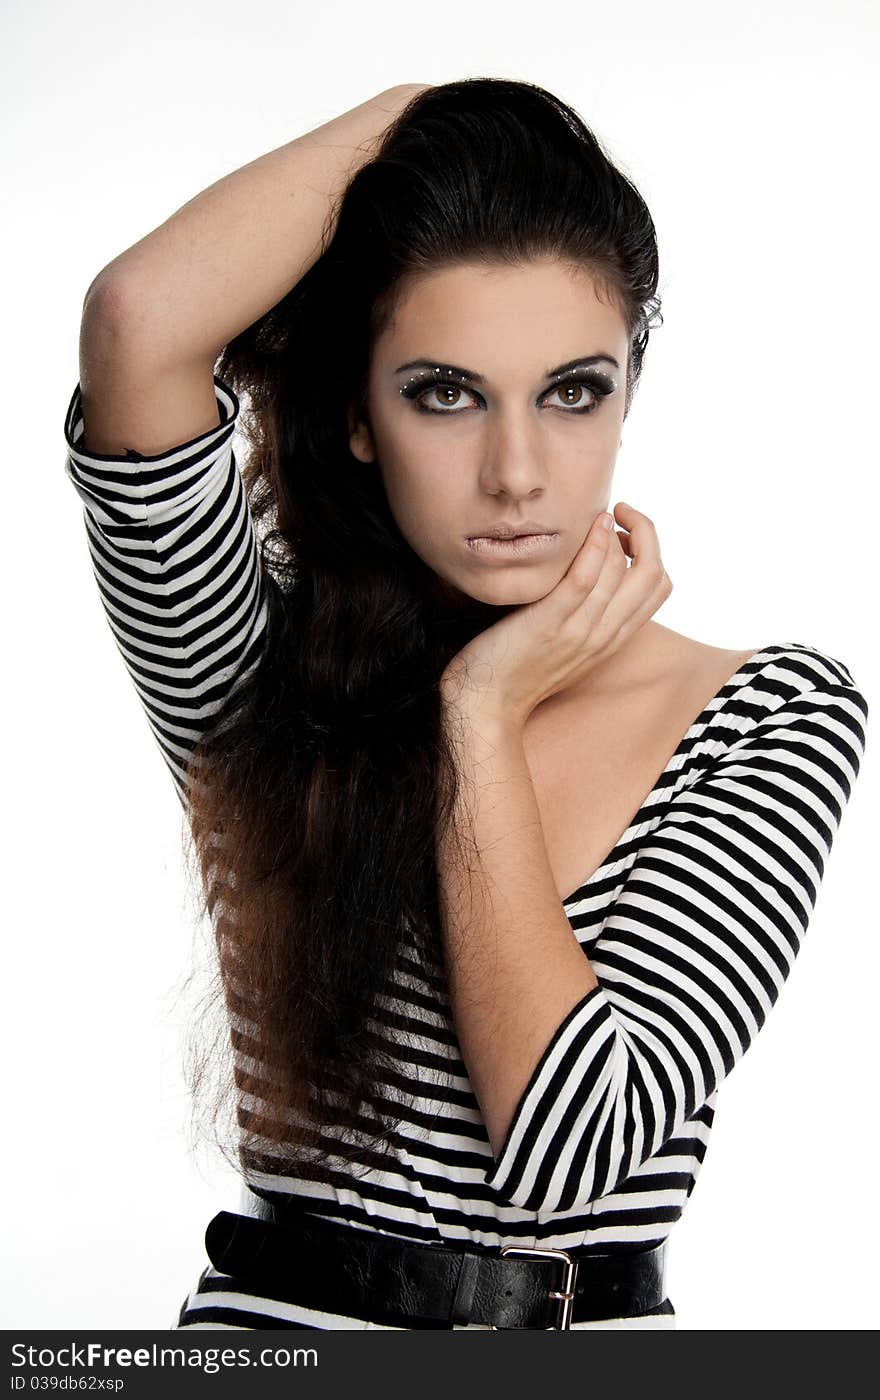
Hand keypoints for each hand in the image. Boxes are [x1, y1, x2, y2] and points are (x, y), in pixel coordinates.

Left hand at [439, 502, 672, 727]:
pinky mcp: (549, 624)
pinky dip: (594, 546)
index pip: (659, 587)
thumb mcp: (564, 638)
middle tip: (620, 510)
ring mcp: (579, 631)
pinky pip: (584, 580)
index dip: (651, 550)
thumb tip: (591, 567)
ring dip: (618, 531)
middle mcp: (604, 635)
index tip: (624, 532)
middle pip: (653, 576)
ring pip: (624, 572)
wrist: (485, 702)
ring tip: (601, 512)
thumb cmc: (516, 664)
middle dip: (646, 532)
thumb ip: (585, 610)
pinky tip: (591, 524)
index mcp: (611, 638)